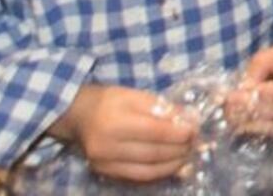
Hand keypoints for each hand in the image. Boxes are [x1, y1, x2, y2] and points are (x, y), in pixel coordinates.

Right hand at [54, 84, 200, 182]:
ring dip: (172, 164)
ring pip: (147, 170)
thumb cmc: (109, 101)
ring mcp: (104, 163)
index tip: (195, 130)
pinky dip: (158, 172)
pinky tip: (171, 164)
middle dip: (179, 149)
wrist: (78, 115)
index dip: (179, 133)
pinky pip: (137, 177)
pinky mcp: (105, 172)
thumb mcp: (135, 95)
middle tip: (195, 143)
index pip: (155, 132)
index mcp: (115, 122)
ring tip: (187, 154)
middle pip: (153, 153)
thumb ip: (162, 107)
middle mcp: (107, 146)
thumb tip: (188, 119)